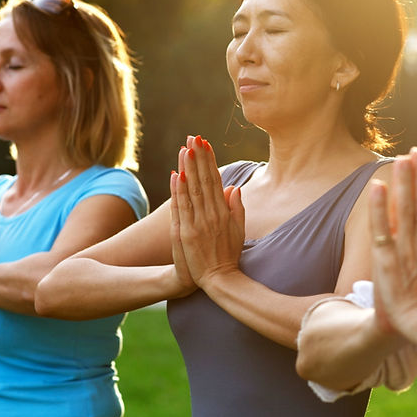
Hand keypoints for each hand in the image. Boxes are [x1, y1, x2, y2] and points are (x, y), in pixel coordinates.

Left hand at [171, 135, 244, 290]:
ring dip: (188, 167)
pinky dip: (179, 190)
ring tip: (184, 148)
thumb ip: (236, 208)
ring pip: (193, 190)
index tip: (205, 144)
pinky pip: (182, 207)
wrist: (220, 279)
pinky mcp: (187, 232)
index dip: (210, 161)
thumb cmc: (229, 255)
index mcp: (224, 212)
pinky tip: (177, 174)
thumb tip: (234, 188)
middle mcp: (212, 214)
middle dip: (198, 158)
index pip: (215, 180)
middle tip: (194, 137)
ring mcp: (199, 223)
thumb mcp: (239, 230)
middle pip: (204, 180)